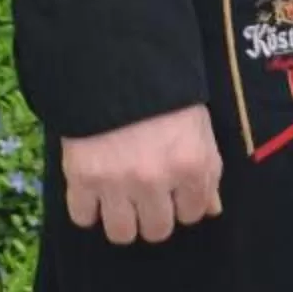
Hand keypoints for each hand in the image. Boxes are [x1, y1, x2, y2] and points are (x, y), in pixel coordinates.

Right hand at [59, 104, 223, 244]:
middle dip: (153, 214)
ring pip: (122, 233)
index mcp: (191, 165)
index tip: (173, 188)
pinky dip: (86, 207)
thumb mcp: (198, 125)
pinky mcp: (81, 177)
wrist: (115, 58)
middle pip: (157, 230)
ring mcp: (117, 182)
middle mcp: (156, 180)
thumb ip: (207, 170)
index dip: (183, 202)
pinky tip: (94, 189)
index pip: (192, 214)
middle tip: (145, 191)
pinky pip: (83, 217)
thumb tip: (211, 209)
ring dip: (121, 217)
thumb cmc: (164, 90)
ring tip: (119, 195)